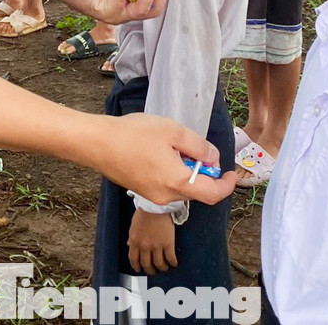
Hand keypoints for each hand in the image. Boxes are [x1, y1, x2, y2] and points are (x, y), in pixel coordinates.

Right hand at [91, 111, 235, 207]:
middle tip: (196, 149)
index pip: (212, 194)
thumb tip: (212, 158)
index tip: (230, 174)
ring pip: (179, 187)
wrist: (97, 143)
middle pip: (196, 190)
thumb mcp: (173, 132)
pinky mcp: (141, 190)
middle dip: (202, 172)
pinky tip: (157, 151)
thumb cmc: (134, 135)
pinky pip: (165, 185)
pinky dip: (171, 172)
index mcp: (178, 183)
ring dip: (185, 170)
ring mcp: (152, 195)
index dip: (226, 185)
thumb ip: (198, 146)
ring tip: (172, 145)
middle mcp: (166, 196)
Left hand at [128, 210, 177, 274]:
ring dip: (162, 268)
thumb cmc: (145, 213)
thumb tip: (130, 245)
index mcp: (135, 241)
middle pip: (147, 264)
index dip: (136, 267)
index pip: (134, 259)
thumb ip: (132, 237)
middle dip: (150, 270)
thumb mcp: (134, 225)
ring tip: (164, 268)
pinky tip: (174, 263)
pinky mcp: (168, 243)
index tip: (139, 270)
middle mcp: (145, 246)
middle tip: (153, 271)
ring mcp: (157, 246)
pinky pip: (170, 258)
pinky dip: (172, 263)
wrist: (157, 206)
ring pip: (159, 264)